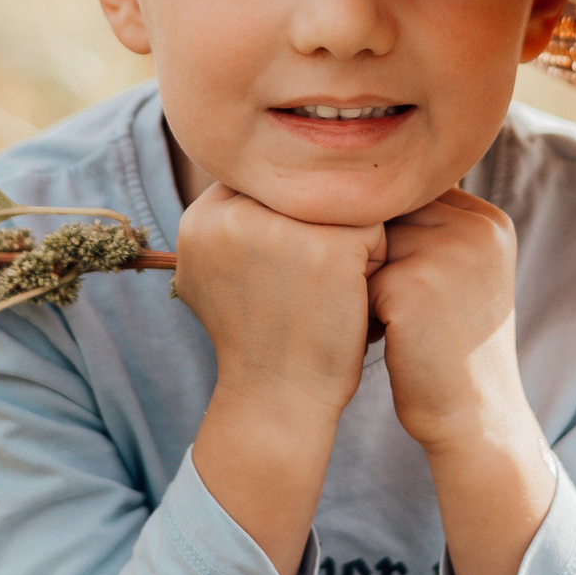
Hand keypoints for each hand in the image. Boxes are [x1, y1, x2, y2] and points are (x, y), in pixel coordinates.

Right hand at [175, 183, 385, 574]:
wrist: (279, 401)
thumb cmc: (257, 338)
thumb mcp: (211, 276)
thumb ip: (224, 222)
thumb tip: (252, 173)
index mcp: (201, 219)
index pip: (263, 182)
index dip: (287, 218)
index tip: (288, 265)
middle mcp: (234, 215)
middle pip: (304, 187)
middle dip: (315, 224)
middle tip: (313, 277)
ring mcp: (284, 229)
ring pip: (339, 202)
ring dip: (346, 237)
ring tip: (332, 285)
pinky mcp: (331, 247)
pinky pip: (374, 227)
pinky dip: (373, 259)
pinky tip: (354, 295)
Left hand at [369, 188, 529, 450]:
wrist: (473, 418)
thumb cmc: (454, 348)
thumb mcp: (462, 277)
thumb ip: (432, 230)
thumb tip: (364, 191)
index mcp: (490, 222)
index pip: (413, 197)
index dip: (394, 238)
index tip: (406, 284)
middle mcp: (474, 228)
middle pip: (389, 216)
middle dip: (376, 258)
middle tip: (391, 307)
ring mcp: (446, 252)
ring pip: (368, 244)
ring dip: (362, 280)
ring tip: (386, 320)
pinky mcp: (411, 283)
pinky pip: (356, 276)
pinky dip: (357, 309)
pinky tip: (381, 337)